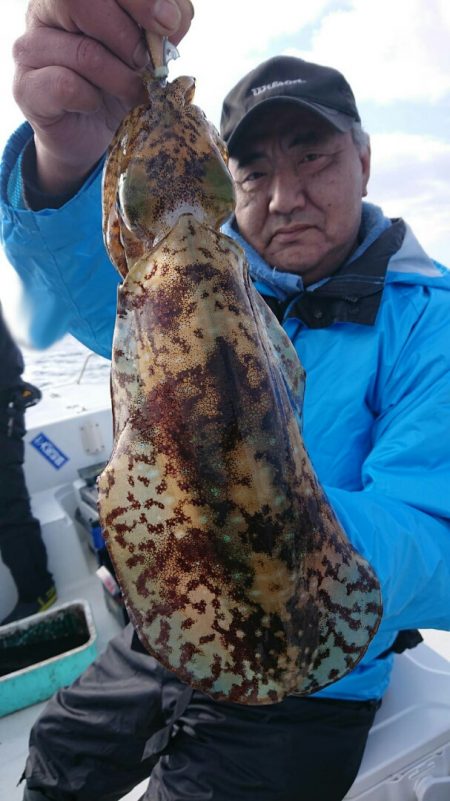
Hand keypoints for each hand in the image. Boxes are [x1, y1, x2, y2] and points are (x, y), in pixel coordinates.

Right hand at [13, 0, 193, 196]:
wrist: (89, 134)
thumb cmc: (117, 84)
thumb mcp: (146, 51)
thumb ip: (160, 28)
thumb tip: (175, 18)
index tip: (168, 23)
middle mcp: (45, 10)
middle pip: (82, 1)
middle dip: (128, 37)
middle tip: (146, 64)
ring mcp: (31, 47)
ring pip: (84, 52)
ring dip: (120, 78)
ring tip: (133, 92)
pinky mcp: (27, 88)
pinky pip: (66, 86)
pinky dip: (92, 99)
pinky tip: (96, 104)